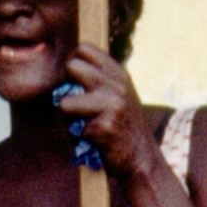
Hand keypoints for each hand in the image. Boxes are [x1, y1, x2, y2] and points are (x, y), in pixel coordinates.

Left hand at [57, 47, 155, 185]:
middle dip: (65, 86)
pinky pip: (72, 129)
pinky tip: (94, 140)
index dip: (73, 64)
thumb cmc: (124, 126)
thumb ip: (100, 78)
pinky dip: (78, 137)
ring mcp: (111, 105)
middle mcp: (116, 85)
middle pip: (71, 67)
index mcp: (118, 73)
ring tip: (83, 124)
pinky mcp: (104, 128)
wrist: (141, 158)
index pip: (83, 49)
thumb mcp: (119, 93)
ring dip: (68, 118)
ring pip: (64, 103)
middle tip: (74, 103)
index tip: (76, 81)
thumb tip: (66, 67)